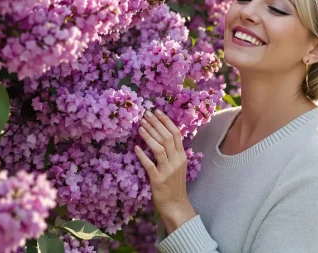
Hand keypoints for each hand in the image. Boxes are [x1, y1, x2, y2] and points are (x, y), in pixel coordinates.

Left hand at [135, 109, 196, 231]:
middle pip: (166, 137)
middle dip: (155, 124)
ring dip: (149, 135)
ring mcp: (168, 170)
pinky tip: (135, 147)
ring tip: (140, 126)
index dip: (166, 121)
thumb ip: (173, 152)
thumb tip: (161, 134)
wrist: (176, 205)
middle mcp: (177, 161)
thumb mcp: (177, 166)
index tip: (156, 111)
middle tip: (145, 115)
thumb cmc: (174, 185)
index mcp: (182, 156)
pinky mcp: (158, 180)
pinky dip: (142, 155)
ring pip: (159, 148)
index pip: (175, 133)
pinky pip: (149, 164)